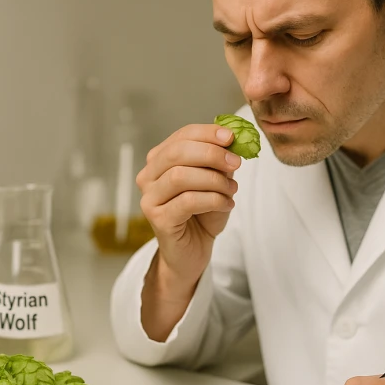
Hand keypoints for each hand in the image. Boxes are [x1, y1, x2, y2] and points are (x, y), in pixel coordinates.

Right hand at [136, 124, 240, 286]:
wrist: (192, 251)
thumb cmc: (202, 214)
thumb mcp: (215, 182)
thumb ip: (219, 162)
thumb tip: (232, 142)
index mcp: (159, 161)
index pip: (181, 136)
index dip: (207, 133)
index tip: (231, 137)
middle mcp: (148, 176)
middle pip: (177, 153)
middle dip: (211, 154)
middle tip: (236, 164)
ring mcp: (150, 198)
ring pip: (180, 176)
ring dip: (214, 181)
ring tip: (231, 191)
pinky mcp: (157, 219)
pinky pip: (187, 201)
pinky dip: (213, 200)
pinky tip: (225, 204)